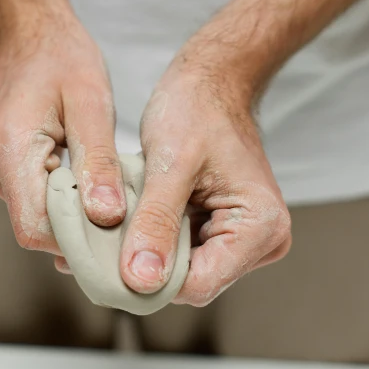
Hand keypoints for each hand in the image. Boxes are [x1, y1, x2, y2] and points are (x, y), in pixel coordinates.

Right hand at [0, 5, 125, 253]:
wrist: (29, 34)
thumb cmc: (62, 59)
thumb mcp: (92, 103)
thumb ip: (98, 163)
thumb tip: (107, 217)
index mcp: (9, 149)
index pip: (35, 227)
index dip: (77, 239)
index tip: (117, 234)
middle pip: (35, 227)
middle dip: (81, 229)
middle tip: (123, 214)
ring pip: (35, 217)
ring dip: (74, 213)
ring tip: (106, 192)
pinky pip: (32, 201)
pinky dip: (63, 200)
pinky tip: (86, 183)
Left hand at [118, 56, 291, 305]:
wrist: (209, 83)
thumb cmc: (197, 109)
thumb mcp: (170, 165)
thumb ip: (155, 224)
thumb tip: (141, 280)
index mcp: (261, 227)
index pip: (200, 285)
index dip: (151, 279)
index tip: (107, 262)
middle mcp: (262, 240)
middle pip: (192, 282)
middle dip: (147, 264)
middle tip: (107, 239)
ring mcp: (245, 239)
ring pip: (183, 271)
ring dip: (148, 251)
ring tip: (123, 222)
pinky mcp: (225, 231)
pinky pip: (183, 253)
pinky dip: (155, 239)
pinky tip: (137, 219)